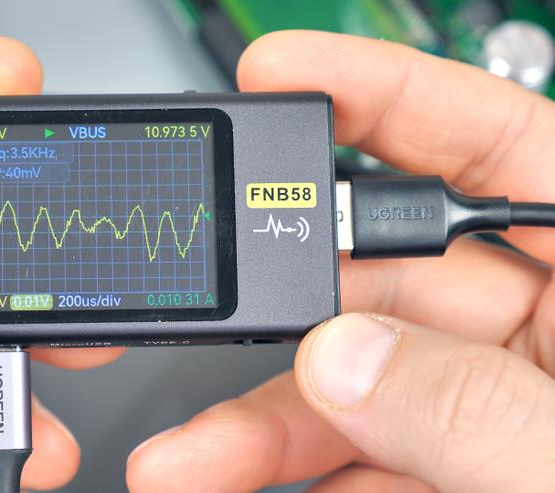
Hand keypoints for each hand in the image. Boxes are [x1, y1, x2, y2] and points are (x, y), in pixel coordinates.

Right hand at [127, 31, 554, 492]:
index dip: (383, 93)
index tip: (280, 74)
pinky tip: (241, 484)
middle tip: (204, 309)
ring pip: (362, 385)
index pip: (494, 140)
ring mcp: (504, 406)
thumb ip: (490, 412)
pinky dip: (305, 477)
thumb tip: (349, 361)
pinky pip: (371, 462)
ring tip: (187, 461)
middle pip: (391, 278)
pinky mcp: (469, 475)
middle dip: (285, 304)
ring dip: (267, 422)